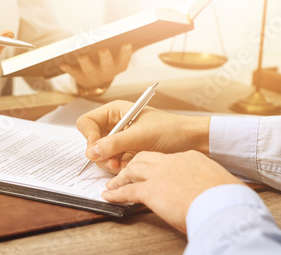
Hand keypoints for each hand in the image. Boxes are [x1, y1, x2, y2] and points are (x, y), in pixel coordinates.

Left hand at [59, 43, 132, 89]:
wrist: (95, 80)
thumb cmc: (106, 60)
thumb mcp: (113, 54)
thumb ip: (115, 43)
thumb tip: (110, 30)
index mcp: (118, 65)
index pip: (124, 59)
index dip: (126, 52)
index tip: (127, 42)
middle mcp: (107, 72)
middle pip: (107, 65)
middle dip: (105, 57)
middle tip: (103, 49)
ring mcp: (94, 75)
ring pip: (89, 70)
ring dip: (86, 63)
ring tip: (82, 56)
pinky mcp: (81, 77)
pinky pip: (74, 73)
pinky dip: (68, 68)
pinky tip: (62, 64)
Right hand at [76, 101, 209, 173]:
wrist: (193, 142)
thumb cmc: (171, 131)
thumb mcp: (140, 136)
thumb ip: (113, 143)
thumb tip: (91, 152)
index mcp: (115, 112)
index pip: (87, 122)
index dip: (89, 136)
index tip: (97, 150)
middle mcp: (115, 125)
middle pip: (92, 142)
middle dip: (101, 154)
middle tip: (114, 163)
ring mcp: (120, 140)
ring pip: (101, 156)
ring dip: (111, 163)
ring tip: (125, 166)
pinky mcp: (127, 153)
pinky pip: (113, 163)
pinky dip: (120, 168)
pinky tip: (133, 166)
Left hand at [102, 150, 243, 232]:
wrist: (224, 204)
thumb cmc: (227, 197)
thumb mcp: (218, 182)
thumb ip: (207, 181)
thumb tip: (207, 191)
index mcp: (189, 158)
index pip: (166, 158)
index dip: (156, 165)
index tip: (152, 171)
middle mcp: (171, 161)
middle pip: (144, 158)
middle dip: (132, 165)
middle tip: (124, 172)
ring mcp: (159, 174)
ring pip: (131, 170)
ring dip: (120, 178)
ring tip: (112, 184)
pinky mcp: (151, 191)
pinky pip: (127, 191)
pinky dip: (116, 194)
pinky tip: (109, 197)